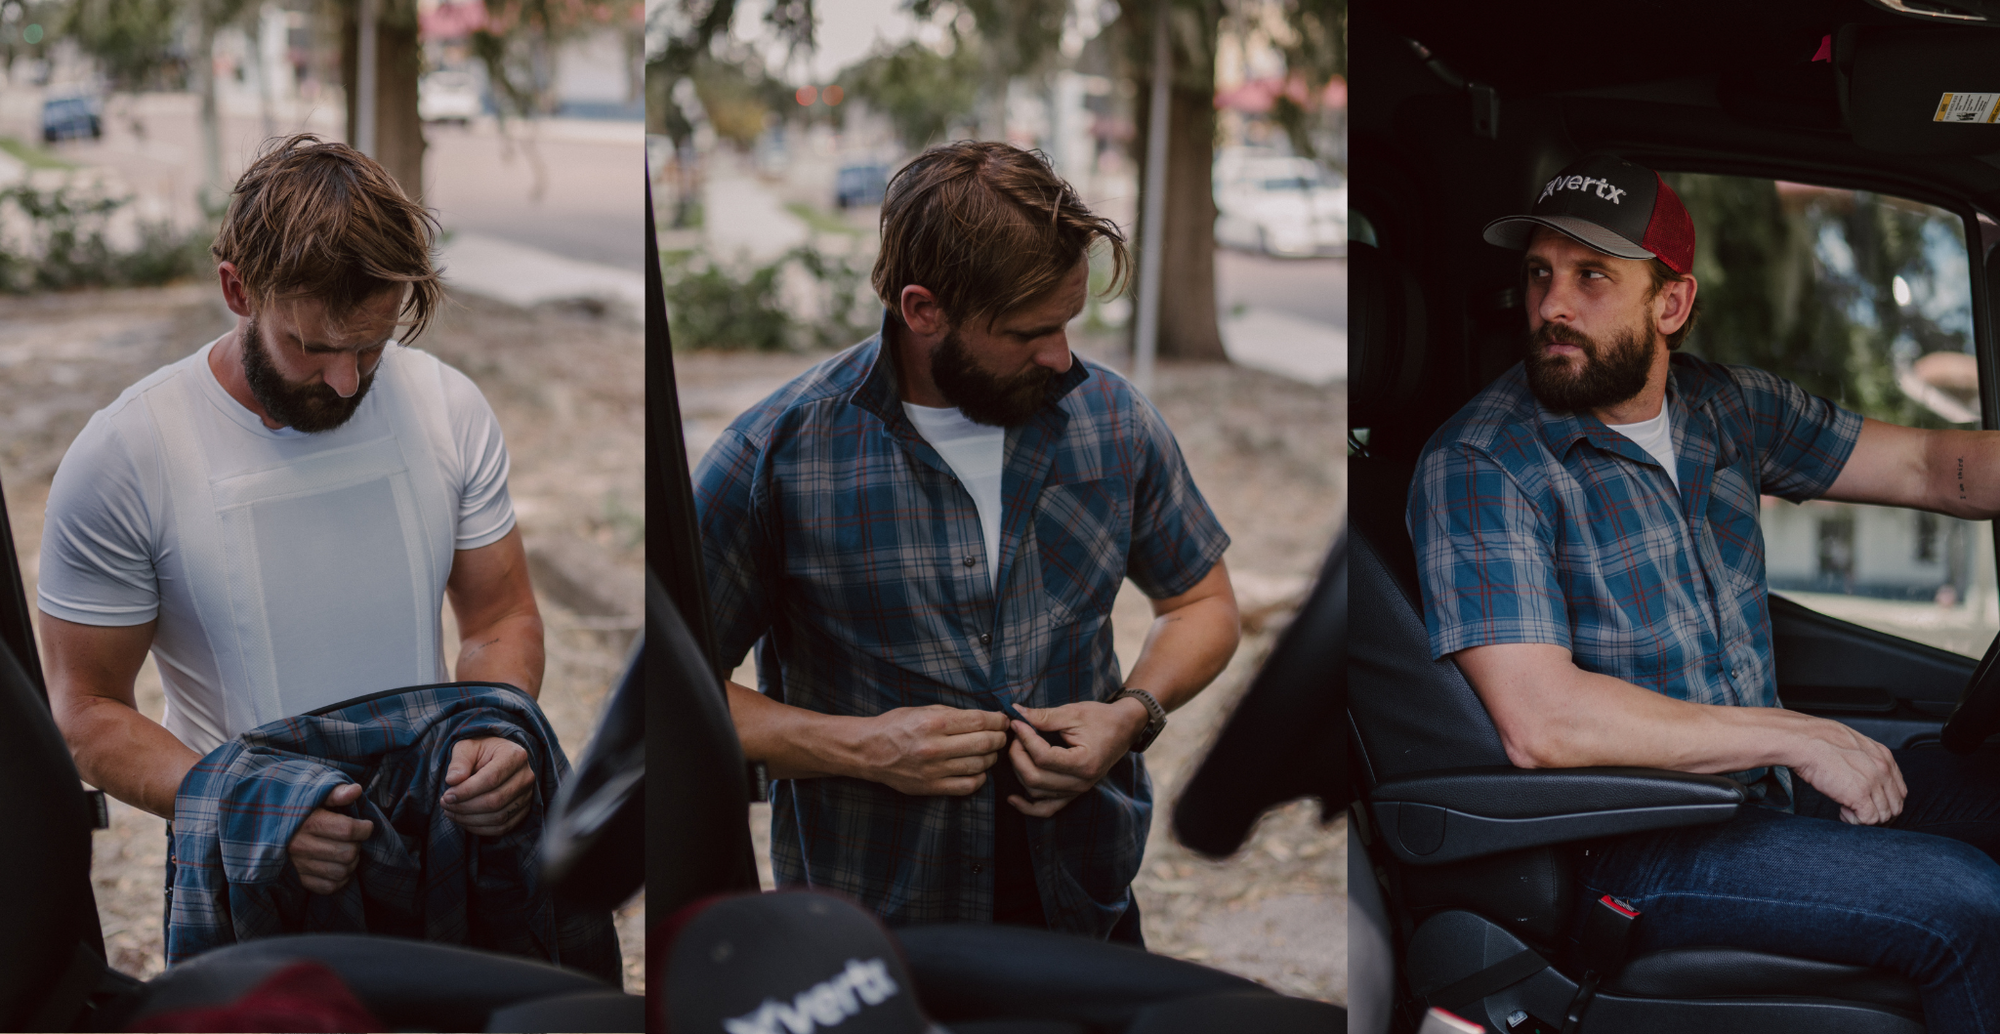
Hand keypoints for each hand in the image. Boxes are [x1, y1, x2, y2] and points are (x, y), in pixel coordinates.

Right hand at [287, 783, 374, 894]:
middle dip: (357, 845)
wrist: (264, 824)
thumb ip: (336, 792)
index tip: (365, 826)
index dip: (364, 828)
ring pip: (341, 872)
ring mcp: (298, 865)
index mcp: (307, 823)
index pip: (348, 830)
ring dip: (351, 863)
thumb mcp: (314, 795)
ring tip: (346, 851)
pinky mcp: (298, 880)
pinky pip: (329, 887)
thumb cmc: (297, 809)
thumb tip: (357, 790)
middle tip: (354, 839)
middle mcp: (301, 846)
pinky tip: (338, 866)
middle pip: (347, 853)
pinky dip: (340, 879)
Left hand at [442, 736, 536, 835]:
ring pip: (498, 817)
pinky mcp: (523, 810)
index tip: (446, 796)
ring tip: (451, 812)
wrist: (496, 759)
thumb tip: (452, 780)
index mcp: (515, 756)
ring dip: (470, 820)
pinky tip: (463, 820)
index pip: (491, 779)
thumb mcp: (467, 748)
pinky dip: (480, 828)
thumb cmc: (480, 752)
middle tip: (445, 804)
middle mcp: (526, 776)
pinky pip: (502, 827)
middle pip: (495, 801)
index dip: (466, 791)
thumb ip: (459, 762)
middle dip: (465, 807)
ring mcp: (527, 795)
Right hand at [852, 705, 1007, 795]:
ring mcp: (934, 770)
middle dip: (999, 738)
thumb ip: (953, 713)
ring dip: (992, 757)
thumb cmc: (896, 726)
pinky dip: (980, 777)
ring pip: (979, 765)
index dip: (997, 720)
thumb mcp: (923, 709)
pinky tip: (979, 769)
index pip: (978, 721)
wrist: (869, 751)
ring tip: (990, 751)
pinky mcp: (931, 787)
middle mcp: (935, 747)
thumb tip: (984, 717)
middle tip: (1002, 735)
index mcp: (933, 722)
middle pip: (984, 743)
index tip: (1003, 719)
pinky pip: (967, 785)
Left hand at [1004, 699, 1148, 817]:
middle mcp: (1081, 783)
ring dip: (1019, 771)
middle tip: (1016, 734)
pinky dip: (1027, 807)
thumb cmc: (1101, 718)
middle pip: (1035, 778)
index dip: (1024, 739)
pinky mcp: (1073, 794)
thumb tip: (1016, 713)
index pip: (1043, 757)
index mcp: (1084, 763)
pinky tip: (1012, 798)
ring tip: (1018, 749)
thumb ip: (1044, 716)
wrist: (1123, 728)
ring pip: (1035, 792)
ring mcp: (1077, 791)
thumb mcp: (1073, 713)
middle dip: (1017, 755)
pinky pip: (1046, 809)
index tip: (1017, 722)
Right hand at [1791, 718, 1906, 825]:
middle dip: (1879, 813)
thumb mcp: (1853, 744)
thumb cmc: (1818, 740)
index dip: (1886, 802)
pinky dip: (1856, 821)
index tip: (1872, 804)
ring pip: (1884, 815)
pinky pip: (1869, 820)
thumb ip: (1866, 759)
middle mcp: (1883, 770)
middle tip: (1860, 812)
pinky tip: (1843, 811)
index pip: (1899, 790)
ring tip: (1847, 809)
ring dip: (1866, 817)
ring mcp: (1873, 783)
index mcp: (1883, 756)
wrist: (1804, 742)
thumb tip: (1863, 773)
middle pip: (1895, 805)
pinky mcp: (1859, 795)